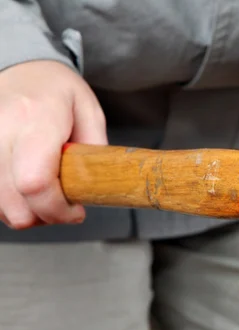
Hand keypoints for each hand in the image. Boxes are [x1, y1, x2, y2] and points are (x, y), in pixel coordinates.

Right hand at [0, 60, 106, 228]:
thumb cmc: (56, 90)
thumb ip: (95, 150)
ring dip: (25, 211)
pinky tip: (24, 190)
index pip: (35, 182)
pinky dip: (8, 204)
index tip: (75, 210)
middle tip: (64, 204)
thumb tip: (94, 187)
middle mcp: (0, 131)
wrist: (20, 69)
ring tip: (45, 193)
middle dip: (45, 215)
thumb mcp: (90, 112)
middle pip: (14, 204)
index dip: (56, 208)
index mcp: (36, 117)